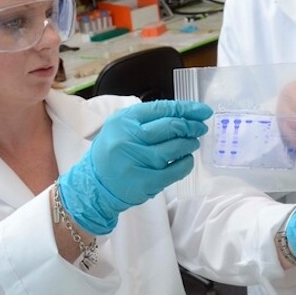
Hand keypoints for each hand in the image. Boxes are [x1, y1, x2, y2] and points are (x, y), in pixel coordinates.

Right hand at [58, 100, 212, 234]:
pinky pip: (175, 170)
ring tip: (193, 143)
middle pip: (171, 127)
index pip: (162, 109)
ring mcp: (137, 161)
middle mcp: (128, 139)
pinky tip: (187, 160)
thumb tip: (183, 114)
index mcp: (123, 121)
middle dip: (191, 126)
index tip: (202, 111)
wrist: (93, 186)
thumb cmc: (112, 153)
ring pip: (175, 148)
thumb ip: (146, 119)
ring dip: (189, 144)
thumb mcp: (120, 128)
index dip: (186, 109)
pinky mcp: (145, 182)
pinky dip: (186, 164)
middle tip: (200, 128)